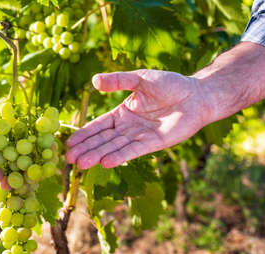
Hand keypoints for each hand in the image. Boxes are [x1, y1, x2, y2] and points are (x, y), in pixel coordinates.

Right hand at [66, 70, 207, 168]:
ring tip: (81, 164)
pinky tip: (106, 163)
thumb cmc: (170, 84)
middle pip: (103, 140)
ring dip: (98, 156)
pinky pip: (133, 151)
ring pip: (115, 147)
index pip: (98, 126)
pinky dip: (120, 156)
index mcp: (122, 113)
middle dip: (86, 149)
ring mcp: (140, 137)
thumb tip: (94, 80)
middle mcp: (128, 128)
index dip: (83, 135)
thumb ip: (118, 81)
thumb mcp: (140, 78)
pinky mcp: (153, 144)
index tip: (68, 143)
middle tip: (69, 159)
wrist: (197, 95)